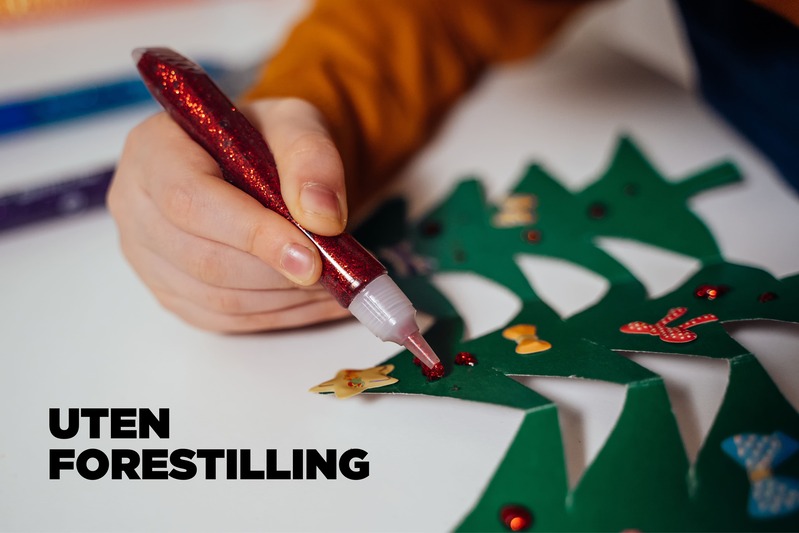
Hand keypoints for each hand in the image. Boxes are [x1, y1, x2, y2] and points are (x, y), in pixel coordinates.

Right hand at [107, 98, 351, 331]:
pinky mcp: (169, 292)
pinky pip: (224, 320)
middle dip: (277, 273)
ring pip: (216, 299)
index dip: (252, 234)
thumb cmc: (265, 138)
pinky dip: (280, 316)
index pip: (190, 201)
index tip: (311, 256)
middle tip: (335, 273)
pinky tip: (317, 301)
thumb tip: (322, 217)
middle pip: (203, 259)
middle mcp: (135, 205)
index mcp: (152, 149)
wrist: (254, 162)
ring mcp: (146, 257)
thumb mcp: (295, 123)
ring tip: (336, 286)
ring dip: (285, 299)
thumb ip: (311, 158)